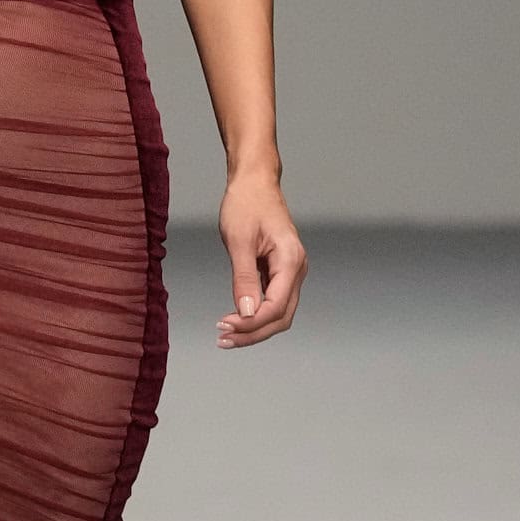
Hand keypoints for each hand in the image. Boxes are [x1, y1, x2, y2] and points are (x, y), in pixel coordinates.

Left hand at [216, 172, 306, 348]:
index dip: (251, 323)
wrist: (254, 182)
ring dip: (254, 327)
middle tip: (223, 338)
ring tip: (226, 335)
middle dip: (253, 333)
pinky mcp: (280, 271)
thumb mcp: (239, 241)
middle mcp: (297, 269)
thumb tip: (247, 313)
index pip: (276, 307)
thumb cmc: (247, 203)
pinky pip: (272, 301)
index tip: (225, 327)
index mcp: (291, 261)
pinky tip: (236, 319)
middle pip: (281, 317)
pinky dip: (255, 314)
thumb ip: (244, 279)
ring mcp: (291, 271)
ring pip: (278, 312)